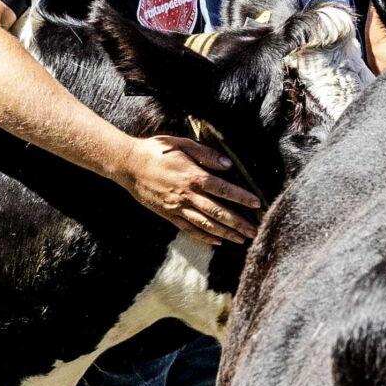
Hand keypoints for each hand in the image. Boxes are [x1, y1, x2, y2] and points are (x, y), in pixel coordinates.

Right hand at [116, 134, 259, 242]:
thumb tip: (228, 165)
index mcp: (193, 176)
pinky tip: (217, 241)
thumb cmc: (156, 150)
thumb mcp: (182, 144)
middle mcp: (186, 195)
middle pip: (218, 212)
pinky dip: (204, 237)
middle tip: (254, 231)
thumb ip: (206, 154)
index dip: (241, 197)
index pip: (223, 189)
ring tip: (241, 240)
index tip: (257, 204)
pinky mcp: (167, 214)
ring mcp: (176, 207)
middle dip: (238, 223)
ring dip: (225, 233)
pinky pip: (188, 229)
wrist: (128, 164)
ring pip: (205, 224)